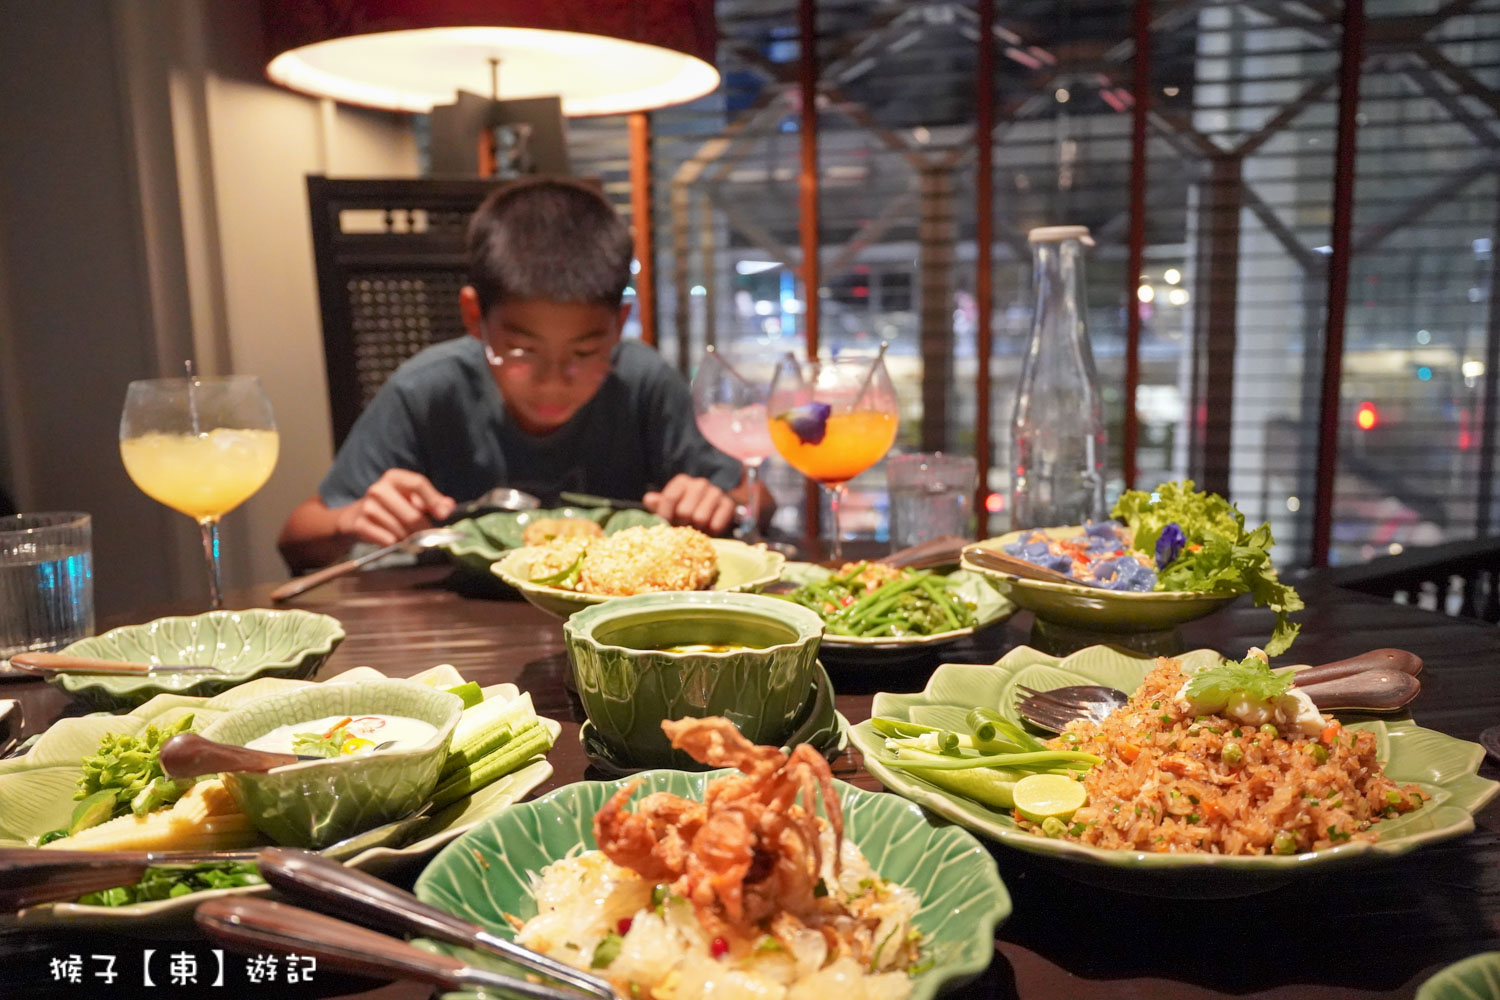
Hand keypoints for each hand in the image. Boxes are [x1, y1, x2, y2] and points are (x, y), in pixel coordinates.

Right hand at [333, 469, 454, 545]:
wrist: (355, 517)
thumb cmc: (391, 506)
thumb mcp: (411, 499)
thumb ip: (432, 501)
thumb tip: (448, 507)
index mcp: (395, 477)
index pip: (419, 483)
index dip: (434, 500)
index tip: (444, 515)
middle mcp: (379, 489)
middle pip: (412, 513)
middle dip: (424, 529)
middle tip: (429, 538)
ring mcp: (367, 506)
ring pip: (401, 530)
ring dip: (409, 539)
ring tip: (410, 539)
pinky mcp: (360, 524)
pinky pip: (387, 540)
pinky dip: (395, 544)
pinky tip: (394, 540)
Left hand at [644, 475, 735, 534]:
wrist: (712, 512)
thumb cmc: (684, 510)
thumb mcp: (668, 507)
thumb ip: (657, 504)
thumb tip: (649, 499)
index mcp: (682, 481)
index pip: (670, 498)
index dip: (666, 515)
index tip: (666, 524)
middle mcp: (699, 483)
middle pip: (684, 511)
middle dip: (682, 524)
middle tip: (683, 527)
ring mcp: (715, 492)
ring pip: (700, 518)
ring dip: (697, 528)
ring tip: (696, 528)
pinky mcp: (728, 504)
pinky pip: (717, 523)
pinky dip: (711, 531)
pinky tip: (709, 528)